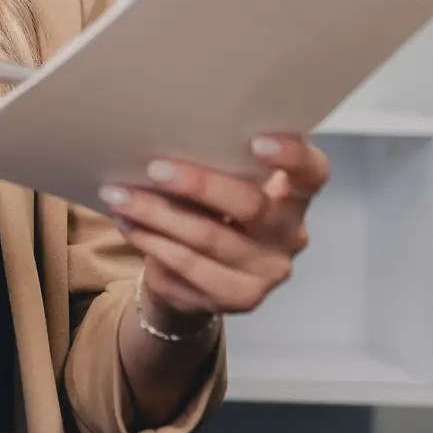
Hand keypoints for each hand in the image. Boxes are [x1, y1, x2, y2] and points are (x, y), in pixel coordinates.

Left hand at [99, 134, 331, 323]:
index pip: (313, 173)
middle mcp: (289, 235)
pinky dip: (152, 241)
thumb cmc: (211, 210)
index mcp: (294, 196)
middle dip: (198, 183)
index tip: (256, 140)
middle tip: (154, 167)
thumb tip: (164, 134)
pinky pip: (188, 267)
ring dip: (157, 213)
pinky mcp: (240, 298)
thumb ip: (216, 164)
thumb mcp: (223, 184)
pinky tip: (128, 224)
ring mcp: (268, 272)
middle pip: (250, 204)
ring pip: (208, 237)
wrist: (199, 275)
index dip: (292, 156)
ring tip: (119, 195)